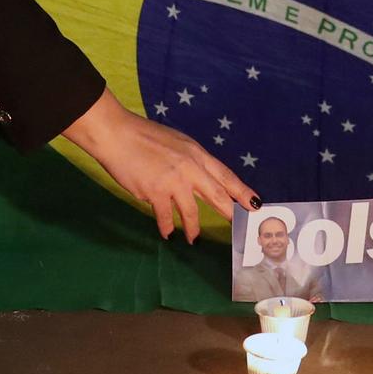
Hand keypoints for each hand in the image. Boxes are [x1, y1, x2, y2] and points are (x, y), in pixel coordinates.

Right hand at [62, 90, 261, 241]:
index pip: (225, 175)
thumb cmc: (144, 136)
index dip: (241, 191)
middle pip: (217, 195)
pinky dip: (167, 226)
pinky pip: (166, 216)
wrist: (117, 135)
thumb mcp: (177, 142)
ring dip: (193, 228)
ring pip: (192, 211)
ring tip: (194, 239)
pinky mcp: (155, 192)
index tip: (255, 204)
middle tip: (239, 228)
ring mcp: (173, 181)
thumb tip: (199, 178)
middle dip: (230, 213)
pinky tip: (167, 233)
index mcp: (197, 153)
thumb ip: (190, 160)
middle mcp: (190, 167)